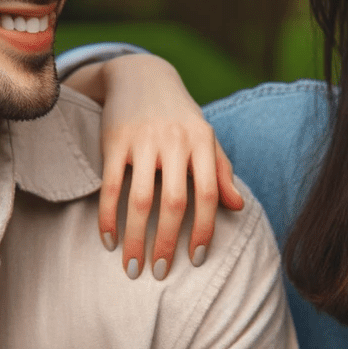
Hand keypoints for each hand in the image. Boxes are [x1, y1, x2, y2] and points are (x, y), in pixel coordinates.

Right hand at [86, 54, 243, 279]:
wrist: (141, 75)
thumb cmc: (179, 116)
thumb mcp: (206, 138)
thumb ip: (221, 171)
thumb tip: (239, 207)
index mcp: (202, 142)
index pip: (209, 194)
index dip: (204, 230)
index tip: (195, 259)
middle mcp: (175, 141)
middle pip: (174, 202)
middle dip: (167, 242)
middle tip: (161, 273)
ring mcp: (143, 141)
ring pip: (141, 199)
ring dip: (135, 238)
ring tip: (133, 267)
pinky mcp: (114, 141)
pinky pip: (110, 186)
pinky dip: (108, 217)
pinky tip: (108, 241)